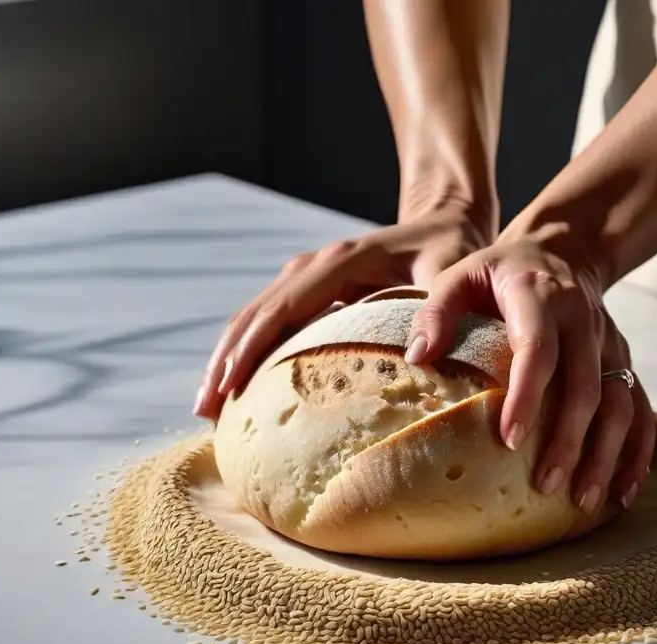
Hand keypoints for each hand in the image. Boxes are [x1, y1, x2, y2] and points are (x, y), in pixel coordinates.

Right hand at [193, 201, 491, 419]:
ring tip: (208, 408)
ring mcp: (308, 274)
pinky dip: (248, 352)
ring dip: (228, 359)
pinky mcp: (311, 289)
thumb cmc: (451, 251)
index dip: (253, 347)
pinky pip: (270, 322)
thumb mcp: (451, 276)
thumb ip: (436, 311)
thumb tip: (418, 360)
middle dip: (226, 361)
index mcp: (342, 261)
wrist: (444, 220)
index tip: (231, 385)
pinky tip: (239, 388)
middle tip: (205, 411)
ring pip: (253, 317)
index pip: (284, 307)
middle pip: (255, 314)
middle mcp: (315, 264)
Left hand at [403, 223, 655, 511]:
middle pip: (586, 385)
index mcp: (541, 297)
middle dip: (569, 439)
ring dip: (606, 454)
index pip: (539, 350)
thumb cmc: (501, 273)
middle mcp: (584, 321)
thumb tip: (418, 358)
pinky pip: (641, 409)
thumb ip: (436, 311)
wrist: (564, 251)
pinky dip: (638, 452)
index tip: (510, 440)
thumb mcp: (461, 274)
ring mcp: (611, 343)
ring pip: (621, 403)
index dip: (528, 396)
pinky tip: (623, 492)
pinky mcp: (625, 362)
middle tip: (546, 485)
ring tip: (582, 500)